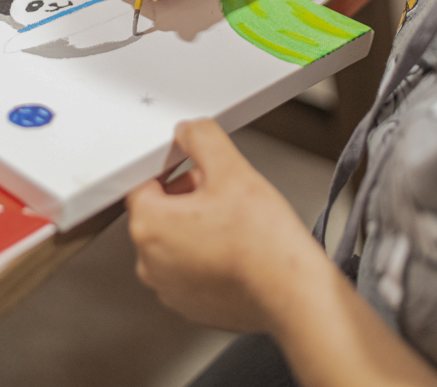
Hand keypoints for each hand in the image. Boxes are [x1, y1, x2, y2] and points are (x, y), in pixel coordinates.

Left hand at [126, 119, 328, 332]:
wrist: (293, 293)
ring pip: (173, 241)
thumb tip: (189, 131)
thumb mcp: (232, 169)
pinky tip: (234, 248)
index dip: (172, 168)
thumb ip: (202, 138)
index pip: (143, 182)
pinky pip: (188, 268)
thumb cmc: (263, 243)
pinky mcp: (189, 305)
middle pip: (157, 212)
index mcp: (150, 225)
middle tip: (221, 193)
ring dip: (196, 226)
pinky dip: (205, 256)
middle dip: (186, 196)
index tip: (196, 168)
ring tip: (232, 222)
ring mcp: (168, 288)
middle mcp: (150, 261)